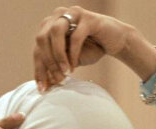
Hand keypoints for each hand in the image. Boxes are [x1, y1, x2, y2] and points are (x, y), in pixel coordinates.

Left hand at [34, 6, 155, 91]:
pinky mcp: (88, 18)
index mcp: (49, 25)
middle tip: (57, 80)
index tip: (42, 88)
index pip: (38, 47)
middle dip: (48, 62)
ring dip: (57, 55)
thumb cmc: (93, 49)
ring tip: (64, 72)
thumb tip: (45, 84)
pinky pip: (76, 36)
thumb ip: (58, 67)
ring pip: (55, 32)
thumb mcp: (72, 61)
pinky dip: (73, 53)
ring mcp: (72, 14)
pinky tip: (74, 66)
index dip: (39, 68)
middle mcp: (58, 16)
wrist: (117, 41)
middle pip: (42, 39)